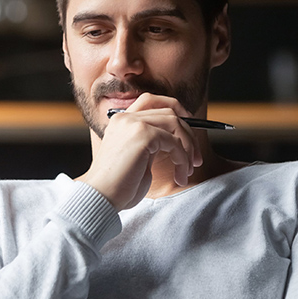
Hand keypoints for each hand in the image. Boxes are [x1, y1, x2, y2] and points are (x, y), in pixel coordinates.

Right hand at [78, 93, 202, 210]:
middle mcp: (126, 117)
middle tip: (196, 159)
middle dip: (189, 134)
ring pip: (175, 123)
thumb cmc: (118, 186)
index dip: (176, 110)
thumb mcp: (138, 158)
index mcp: (121, 121)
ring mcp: (133, 123)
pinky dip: (182, 159)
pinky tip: (180, 175)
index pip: (152, 101)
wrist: (101, 198)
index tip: (189, 130)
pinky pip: (174, 142)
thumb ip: (152, 144)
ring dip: (189, 148)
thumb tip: (178, 141)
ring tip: (187, 170)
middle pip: (169, 111)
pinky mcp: (142, 134)